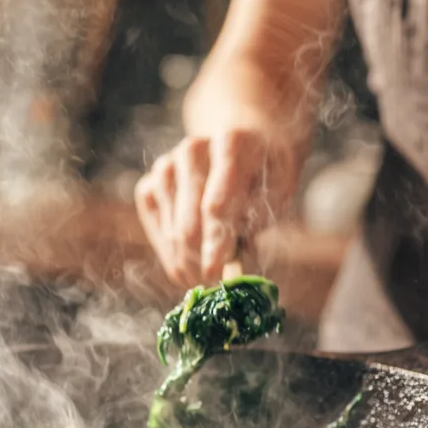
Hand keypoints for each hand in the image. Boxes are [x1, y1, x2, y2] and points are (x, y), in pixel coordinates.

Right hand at [134, 130, 298, 287]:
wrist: (242, 147)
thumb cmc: (264, 175)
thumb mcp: (278, 192)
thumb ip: (257, 221)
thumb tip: (232, 262)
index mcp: (230, 145)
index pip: (216, 205)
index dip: (215, 244)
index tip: (215, 273)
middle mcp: (192, 151)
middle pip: (188, 224)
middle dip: (201, 261)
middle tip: (215, 283)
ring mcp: (166, 167)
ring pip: (172, 232)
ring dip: (187, 262)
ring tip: (206, 274)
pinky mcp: (149, 185)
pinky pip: (155, 230)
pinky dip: (171, 254)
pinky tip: (189, 260)